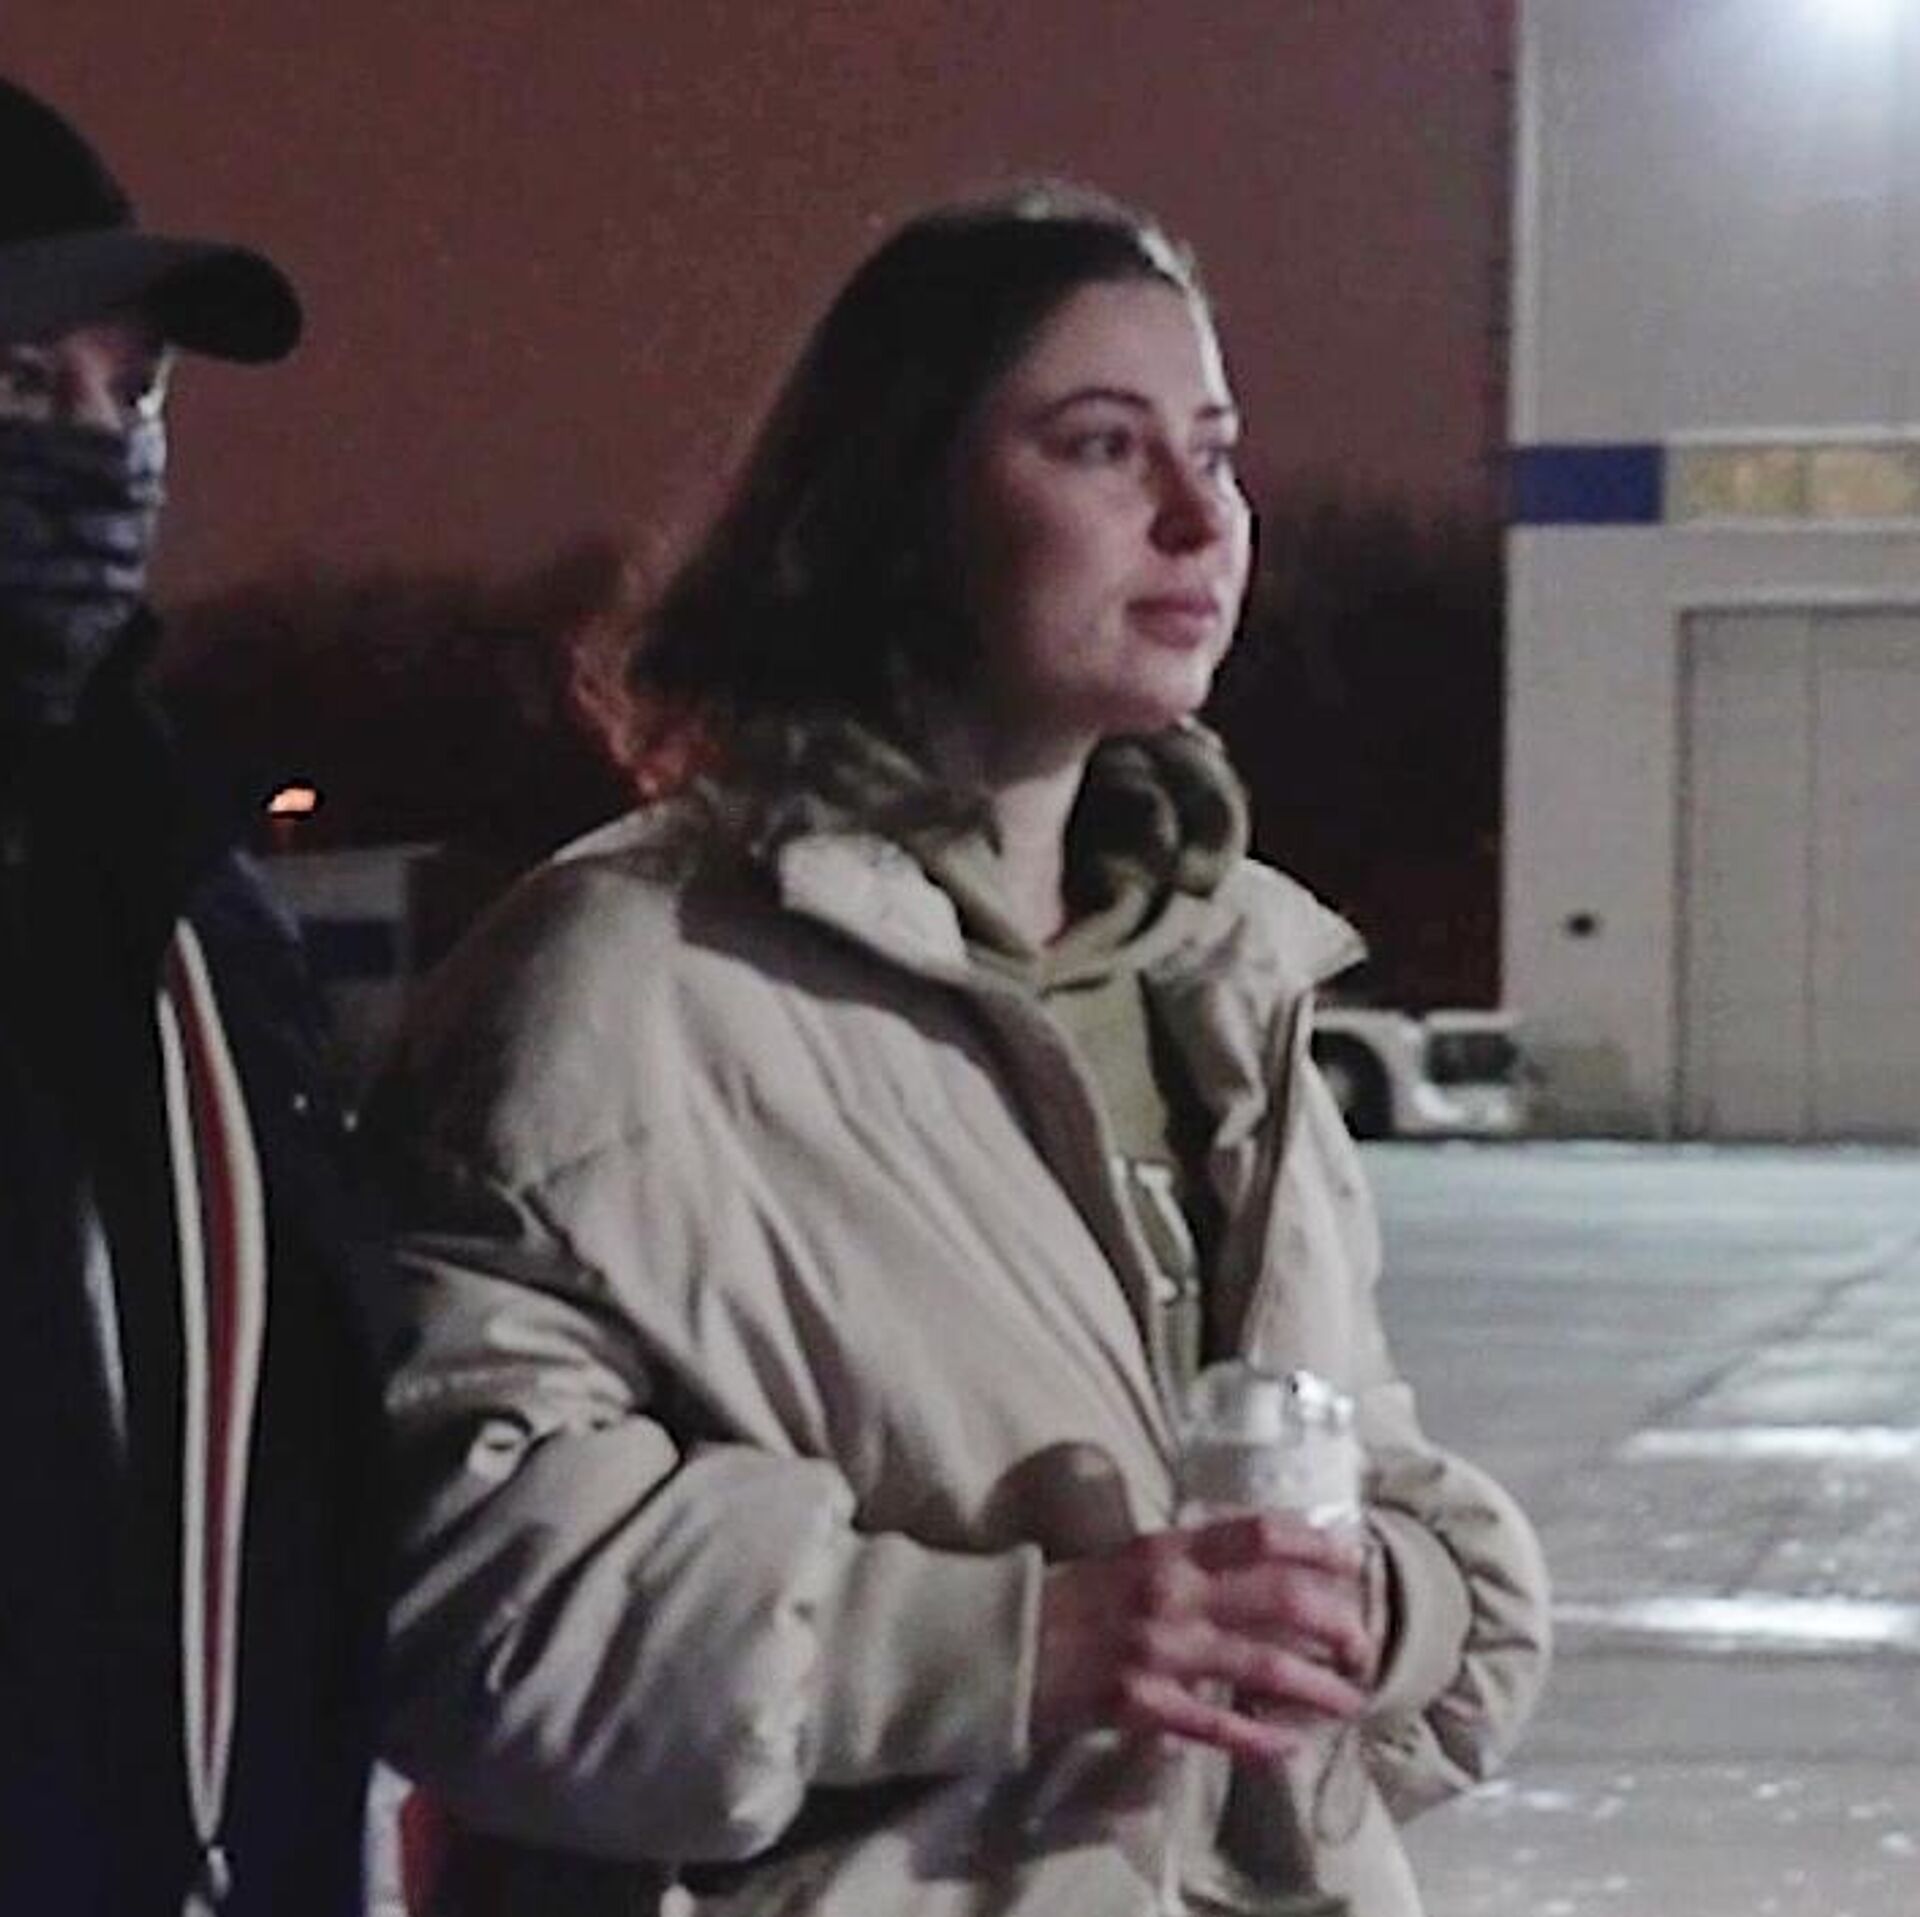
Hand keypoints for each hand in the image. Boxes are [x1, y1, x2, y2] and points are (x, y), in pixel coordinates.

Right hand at [1030, 1512, 1373, 1762]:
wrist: (1007, 1643)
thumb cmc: (1075, 1596)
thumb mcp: (1134, 1557)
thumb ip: (1191, 1558)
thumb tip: (1260, 1561)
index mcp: (1168, 1548)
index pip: (1259, 1533)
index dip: (1315, 1545)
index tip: (1353, 1560)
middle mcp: (1172, 1591)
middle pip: (1278, 1596)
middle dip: (1335, 1619)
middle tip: (1363, 1640)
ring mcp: (1160, 1650)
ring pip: (1262, 1664)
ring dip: (1316, 1685)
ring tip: (1351, 1701)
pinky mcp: (1143, 1703)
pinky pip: (1215, 1725)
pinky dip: (1258, 1739)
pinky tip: (1290, 1748)